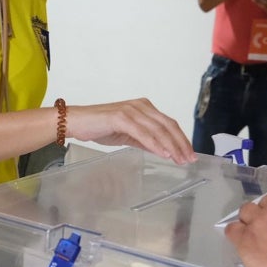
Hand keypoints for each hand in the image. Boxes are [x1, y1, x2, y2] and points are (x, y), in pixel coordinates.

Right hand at [66, 98, 195, 163]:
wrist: (76, 122)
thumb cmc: (99, 126)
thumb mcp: (127, 134)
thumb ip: (144, 140)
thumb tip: (162, 150)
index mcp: (144, 107)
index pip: (169, 123)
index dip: (181, 139)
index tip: (189, 153)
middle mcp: (140, 106)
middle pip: (168, 125)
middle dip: (181, 143)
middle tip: (189, 159)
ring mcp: (131, 110)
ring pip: (158, 130)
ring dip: (171, 146)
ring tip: (179, 160)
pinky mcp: (121, 117)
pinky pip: (143, 133)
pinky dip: (155, 144)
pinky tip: (164, 154)